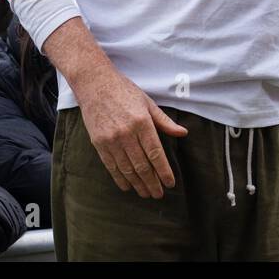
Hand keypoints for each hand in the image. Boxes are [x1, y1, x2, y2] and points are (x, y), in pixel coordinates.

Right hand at [71, 65, 186, 198]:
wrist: (95, 84)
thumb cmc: (124, 91)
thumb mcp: (148, 102)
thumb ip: (164, 121)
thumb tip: (183, 133)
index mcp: (142, 122)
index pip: (155, 153)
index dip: (163, 171)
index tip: (170, 183)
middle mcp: (127, 133)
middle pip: (142, 165)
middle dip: (152, 183)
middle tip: (159, 195)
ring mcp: (111, 140)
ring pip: (127, 169)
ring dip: (138, 184)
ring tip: (146, 194)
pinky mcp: (99, 143)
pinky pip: (111, 166)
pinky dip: (120, 179)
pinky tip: (127, 186)